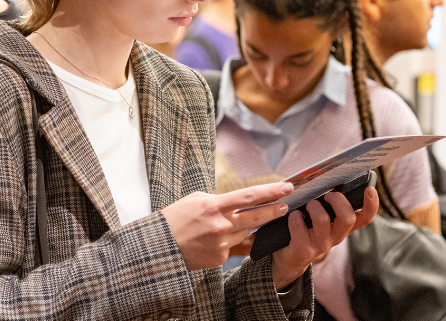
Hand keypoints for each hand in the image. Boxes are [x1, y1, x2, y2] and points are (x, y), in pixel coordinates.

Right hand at [161, 182, 292, 269]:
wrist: (158, 247)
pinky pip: (230, 247)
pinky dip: (224, 242)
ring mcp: (221, 244)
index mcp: (213, 206)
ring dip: (240, 227)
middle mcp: (221, 225)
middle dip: (273, 211)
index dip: (271, 191)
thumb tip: (237, 203)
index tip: (287, 187)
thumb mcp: (194, 200)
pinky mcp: (219, 258)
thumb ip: (218, 201)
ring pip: (243, 233)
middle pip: (256, 217)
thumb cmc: (173, 219)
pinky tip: (207, 241)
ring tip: (218, 225)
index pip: (249, 196)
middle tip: (285, 206)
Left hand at [271, 187, 378, 288]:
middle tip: (327, 196)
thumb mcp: (324, 217)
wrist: (292, 258)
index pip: (366, 218)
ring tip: (308, 206)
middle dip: (337, 200)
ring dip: (313, 206)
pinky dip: (295, 217)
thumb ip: (331, 205)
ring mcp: (321, 245)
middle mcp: (337, 237)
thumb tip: (332, 181)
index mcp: (344, 227)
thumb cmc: (308, 229)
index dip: (371, 205)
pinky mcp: (304, 250)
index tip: (370, 189)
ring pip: (322, 219)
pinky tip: (294, 217)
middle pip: (347, 218)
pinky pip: (299, 227)